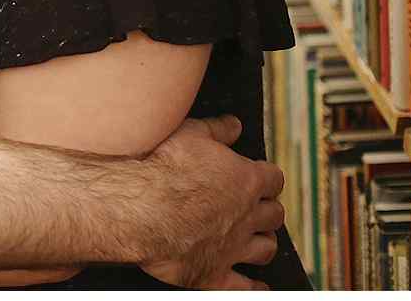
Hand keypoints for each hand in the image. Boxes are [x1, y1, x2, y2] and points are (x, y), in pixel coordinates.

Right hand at [139, 116, 286, 289]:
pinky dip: (253, 288)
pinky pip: (243, 288)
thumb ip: (216, 130)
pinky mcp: (214, 273)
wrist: (137, 208)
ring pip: (265, 249)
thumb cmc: (160, 168)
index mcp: (245, 180)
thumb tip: (234, 126)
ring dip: (263, 243)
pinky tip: (257, 286)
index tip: (257, 176)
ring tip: (257, 239)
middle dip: (267, 209)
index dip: (266, 177)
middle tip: (256, 206)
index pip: (273, 178)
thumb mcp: (188, 133)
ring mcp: (232, 247)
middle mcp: (246, 215)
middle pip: (274, 214)